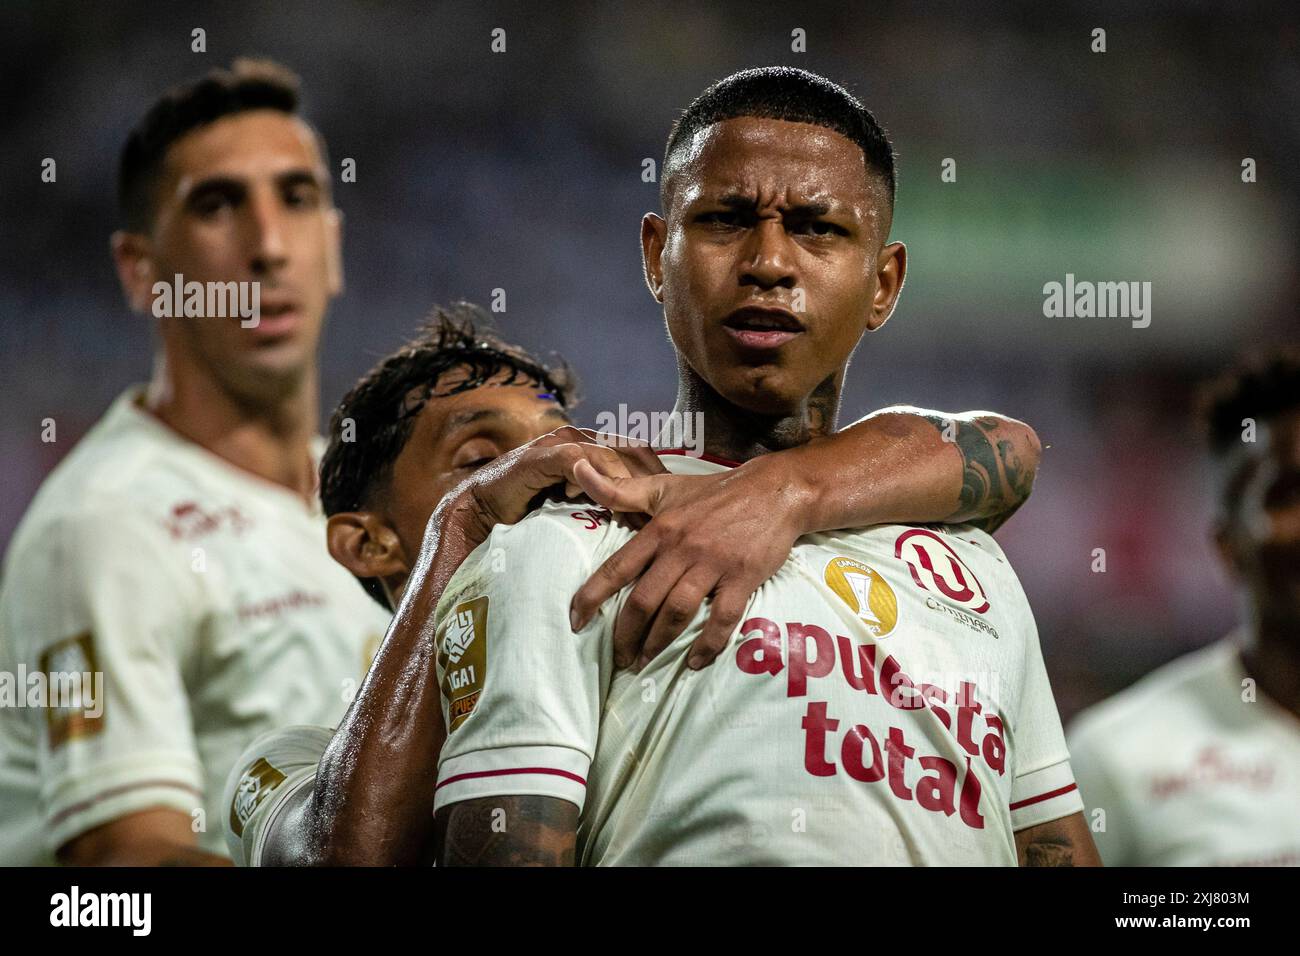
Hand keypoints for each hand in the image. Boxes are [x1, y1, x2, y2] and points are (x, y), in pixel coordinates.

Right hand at [441, 426, 664, 546]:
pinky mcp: (543, 456)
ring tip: (645, 513)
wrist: (483, 510)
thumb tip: (643, 524)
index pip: (639, 454)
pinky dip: (597, 480)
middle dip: (653, 480)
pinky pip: (579, 463)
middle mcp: (581, 440)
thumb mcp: (578, 507)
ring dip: (630, 485)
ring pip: (610, 455)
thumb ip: (606, 504)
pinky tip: (611, 503)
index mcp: (593, 447)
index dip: (660, 478)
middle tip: (668, 512)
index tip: (677, 506)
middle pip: (632, 451)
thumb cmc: (531, 511)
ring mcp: (562, 445)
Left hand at [568, 455, 811, 670]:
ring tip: (645, 662)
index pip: (617, 568)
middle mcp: (682, 548)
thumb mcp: (664, 487)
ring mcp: (713, 563)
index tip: (575, 621)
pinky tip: (695, 662)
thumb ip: (620, 489)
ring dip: (658, 643)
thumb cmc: (713, 492)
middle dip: (626, 634)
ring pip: (677, 611)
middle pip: (644, 600)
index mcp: (659, 529)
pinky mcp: (743, 576)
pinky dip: (708, 644)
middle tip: (619, 658)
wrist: (773, 491)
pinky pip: (723, 618)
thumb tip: (579, 467)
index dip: (592, 597)